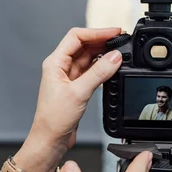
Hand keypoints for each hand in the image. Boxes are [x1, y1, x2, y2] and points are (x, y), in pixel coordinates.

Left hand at [30, 27, 122, 150]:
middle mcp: (61, 67)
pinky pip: (92, 71)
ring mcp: (69, 77)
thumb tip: (115, 57)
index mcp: (55, 62)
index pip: (76, 36)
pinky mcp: (76, 87)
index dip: (96, 32)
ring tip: (120, 53)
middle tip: (121, 41)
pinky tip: (113, 68)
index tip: (114, 32)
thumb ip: (99, 73)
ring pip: (89, 58)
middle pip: (84, 45)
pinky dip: (103, 68)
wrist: (50, 139)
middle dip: (102, 41)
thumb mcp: (78, 93)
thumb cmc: (53, 118)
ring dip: (104, 54)